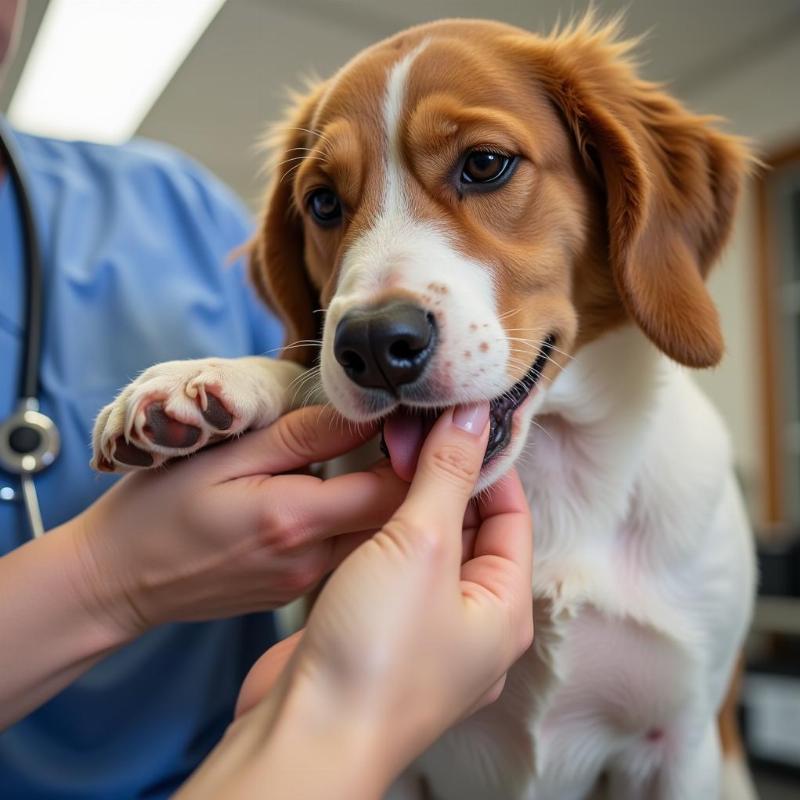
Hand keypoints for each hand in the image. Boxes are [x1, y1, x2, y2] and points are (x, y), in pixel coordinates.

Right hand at [72, 406, 408, 637]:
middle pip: (393, 516)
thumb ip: (301, 435)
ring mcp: (306, 583)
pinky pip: (343, 551)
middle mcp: (312, 561)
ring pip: (371, 535)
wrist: (118, 582)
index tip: (414, 420)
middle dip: (408, 473)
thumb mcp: (224, 456)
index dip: (417, 453)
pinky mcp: (295, 592)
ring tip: (373, 454)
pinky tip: (334, 492)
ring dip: (379, 496)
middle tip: (403, 429)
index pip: (393, 488)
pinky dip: (351, 519)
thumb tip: (365, 414)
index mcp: (296, 521)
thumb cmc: (158, 510)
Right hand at [232, 404, 533, 792]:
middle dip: (443, 479)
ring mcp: (422, 632)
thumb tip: (475, 414)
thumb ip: (447, 475)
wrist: (304, 734)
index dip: (486, 463)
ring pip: (425, 550)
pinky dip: (379, 536)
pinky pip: (391, 572)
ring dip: (407, 505)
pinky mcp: (379, 635)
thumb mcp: (420, 545)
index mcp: (504, 608)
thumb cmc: (376, 651)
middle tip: (411, 431)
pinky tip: (357, 506)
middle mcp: (471, 623)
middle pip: (469, 530)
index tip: (456, 420)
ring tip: (384, 455)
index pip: (511, 514)